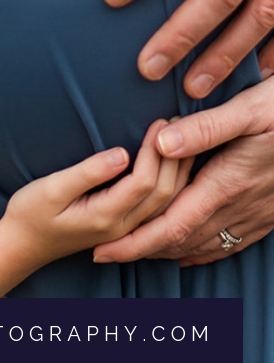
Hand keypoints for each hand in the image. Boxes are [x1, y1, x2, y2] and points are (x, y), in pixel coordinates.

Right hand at [0, 120, 185, 296]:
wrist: (21, 246)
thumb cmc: (31, 213)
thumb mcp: (52, 189)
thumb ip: (88, 172)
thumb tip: (122, 154)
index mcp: (106, 216)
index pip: (144, 183)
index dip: (155, 151)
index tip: (159, 121)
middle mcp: (122, 227)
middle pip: (163, 193)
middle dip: (173, 157)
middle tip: (178, 122)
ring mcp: (125, 230)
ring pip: (166, 203)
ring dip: (178, 171)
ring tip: (185, 140)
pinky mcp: (123, 227)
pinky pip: (158, 208)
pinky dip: (172, 186)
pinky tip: (174, 168)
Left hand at [94, 79, 273, 264]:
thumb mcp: (249, 110)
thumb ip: (205, 128)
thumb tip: (161, 143)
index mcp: (227, 184)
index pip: (172, 226)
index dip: (136, 243)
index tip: (105, 250)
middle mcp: (241, 207)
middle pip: (183, 242)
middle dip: (143, 251)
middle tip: (107, 253)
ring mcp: (257, 213)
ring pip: (206, 245)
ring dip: (170, 251)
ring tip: (138, 251)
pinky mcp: (269, 212)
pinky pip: (232, 242)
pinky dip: (203, 249)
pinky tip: (192, 248)